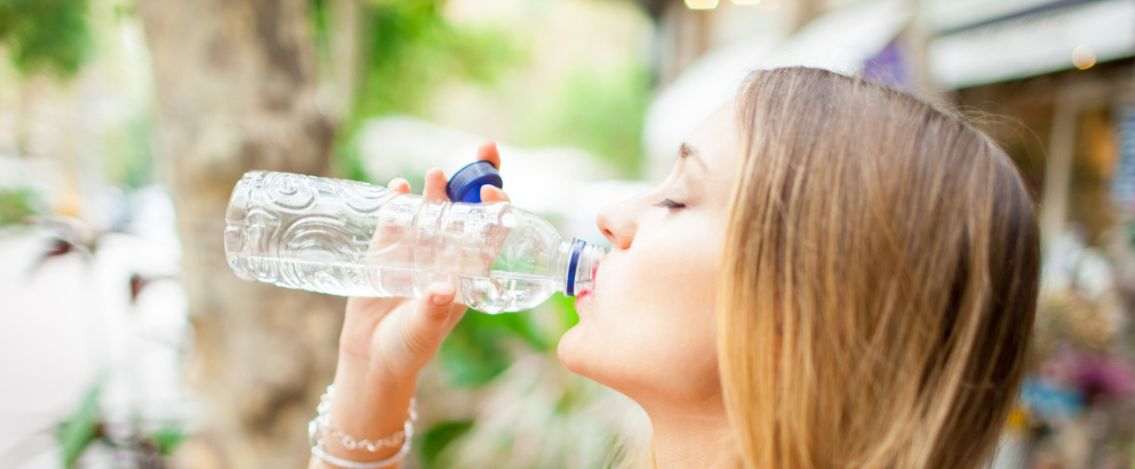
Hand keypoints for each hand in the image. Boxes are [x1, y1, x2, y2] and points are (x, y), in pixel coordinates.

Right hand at [337, 141, 511, 380]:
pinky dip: (397, 200)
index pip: (491, 234)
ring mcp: (418, 247)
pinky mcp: (387, 247)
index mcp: (467, 273)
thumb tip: (440, 288)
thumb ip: (431, 311)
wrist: (371, 354)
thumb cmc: (409, 347)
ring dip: (438, 189)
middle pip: (468, 209)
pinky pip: (396, 217)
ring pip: (434, 208)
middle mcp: (447, 254)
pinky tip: (398, 187)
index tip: (494, 193)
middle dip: (477, 179)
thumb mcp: (422, 332)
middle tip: (486, 148)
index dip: (498, 211)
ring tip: (438, 173)